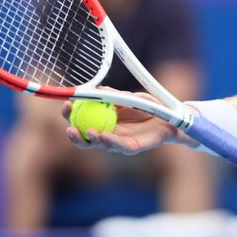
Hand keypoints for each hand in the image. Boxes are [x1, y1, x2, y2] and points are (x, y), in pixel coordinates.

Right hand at [63, 88, 194, 154]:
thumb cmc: (149, 106)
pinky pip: (119, 146)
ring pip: (100, 145)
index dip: (71, 115)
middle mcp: (108, 134)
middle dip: (74, 134)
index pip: (82, 121)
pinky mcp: (133, 148)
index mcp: (104, 121)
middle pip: (85, 138)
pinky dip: (110, 141)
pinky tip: (103, 136)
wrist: (170, 116)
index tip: (65, 105)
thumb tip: (97, 89)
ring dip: (91, 140)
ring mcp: (120, 143)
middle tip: (69, 127)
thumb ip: (113, 95)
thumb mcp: (129, 97)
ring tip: (87, 131)